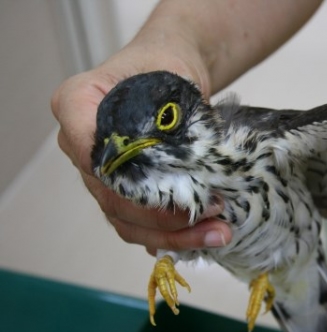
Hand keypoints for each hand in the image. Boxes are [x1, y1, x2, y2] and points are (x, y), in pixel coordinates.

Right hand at [51, 26, 231, 254]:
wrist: (170, 70)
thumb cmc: (166, 65)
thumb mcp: (173, 74)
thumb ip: (170, 113)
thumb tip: (188, 165)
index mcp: (77, 103)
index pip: (90, 147)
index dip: (130, 177)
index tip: (178, 193)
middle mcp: (79, 144)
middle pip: (112, 196)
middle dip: (166, 217)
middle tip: (214, 215)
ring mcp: (98, 173)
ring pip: (124, 219)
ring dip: (173, 235)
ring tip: (218, 233)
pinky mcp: (121, 192)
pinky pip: (136, 225)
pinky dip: (169, 237)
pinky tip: (201, 239)